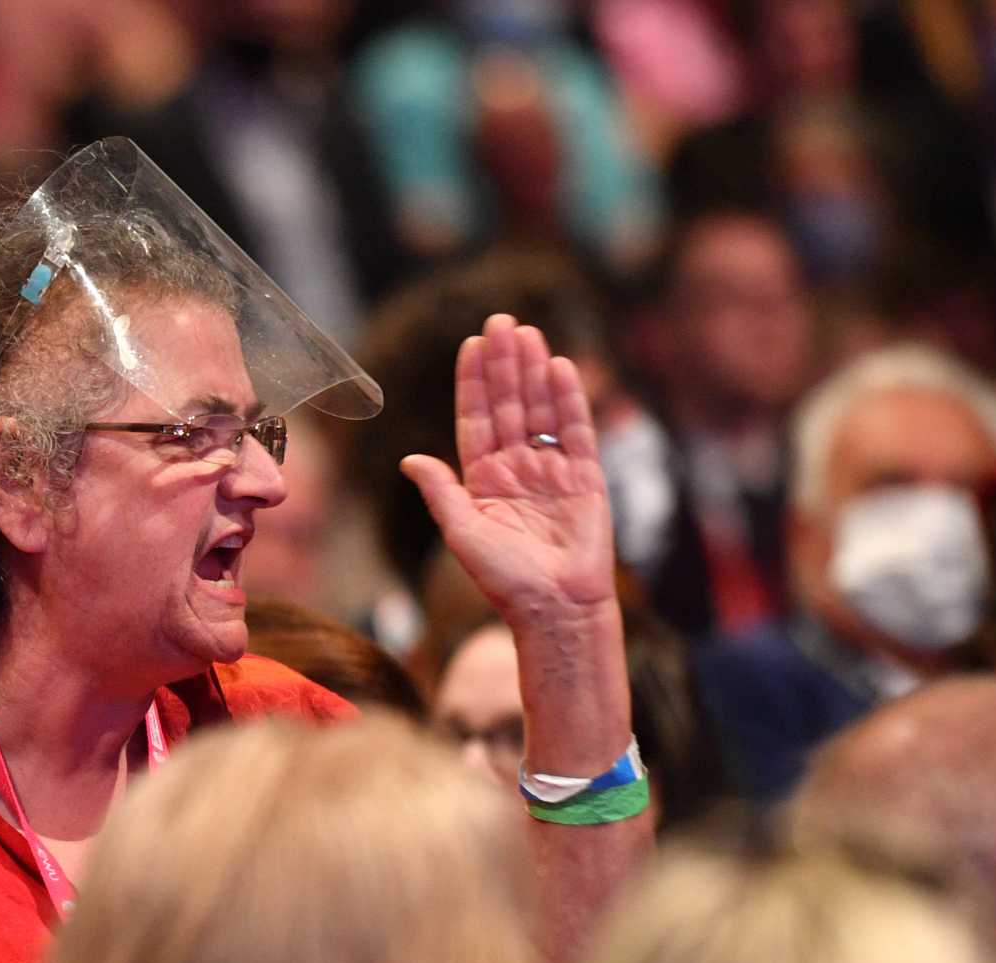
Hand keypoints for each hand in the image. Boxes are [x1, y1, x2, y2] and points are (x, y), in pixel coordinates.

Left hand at [401, 314, 616, 621]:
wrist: (554, 608)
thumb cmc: (505, 580)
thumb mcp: (462, 532)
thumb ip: (441, 492)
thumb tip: (410, 459)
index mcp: (485, 480)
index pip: (478, 419)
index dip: (474, 383)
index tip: (472, 345)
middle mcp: (518, 469)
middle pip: (510, 405)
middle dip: (504, 363)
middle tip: (501, 320)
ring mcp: (553, 471)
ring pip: (541, 410)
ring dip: (533, 371)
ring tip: (526, 332)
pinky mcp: (585, 478)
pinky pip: (575, 430)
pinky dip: (567, 398)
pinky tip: (558, 366)